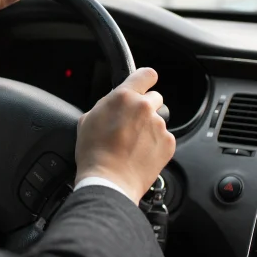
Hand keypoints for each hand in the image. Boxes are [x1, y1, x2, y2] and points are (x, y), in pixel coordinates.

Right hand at [74, 67, 174, 203]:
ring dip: (149, 128)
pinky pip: (164, 138)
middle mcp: (144, 107)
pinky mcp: (168, 143)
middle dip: (145, 108)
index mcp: (124, 97)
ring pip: (158, 120)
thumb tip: (113, 104)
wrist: (109, 181)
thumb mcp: (88, 120)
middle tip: (132, 124)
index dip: (146, 79)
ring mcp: (158, 126)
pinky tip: (141, 153)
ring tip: (133, 145)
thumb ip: (106, 105)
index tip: (146, 84)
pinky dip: (156, 144)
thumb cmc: (94, 153)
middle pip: (155, 98)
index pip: (146, 74)